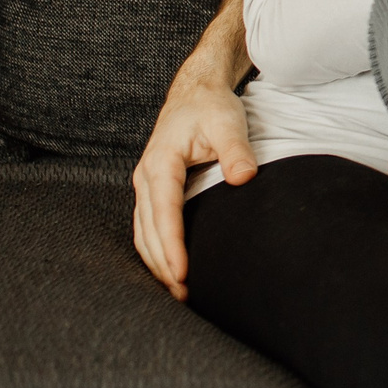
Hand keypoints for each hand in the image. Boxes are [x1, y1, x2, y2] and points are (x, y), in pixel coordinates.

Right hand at [131, 75, 256, 301]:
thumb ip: (236, 150)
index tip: (182, 272)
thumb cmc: (211, 107)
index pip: (164, 213)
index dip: (171, 245)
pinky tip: (170, 268)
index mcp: (161, 163)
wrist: (195, 93)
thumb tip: (245, 177)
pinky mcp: (152, 190)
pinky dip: (154, 250)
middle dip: (163, 264)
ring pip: (143, 232)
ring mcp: (145, 185)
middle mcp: (146, 177)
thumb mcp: (227, 123)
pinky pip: (147, 227)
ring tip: (177, 290)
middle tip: (184, 294)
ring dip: (156, 262)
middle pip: (148, 230)